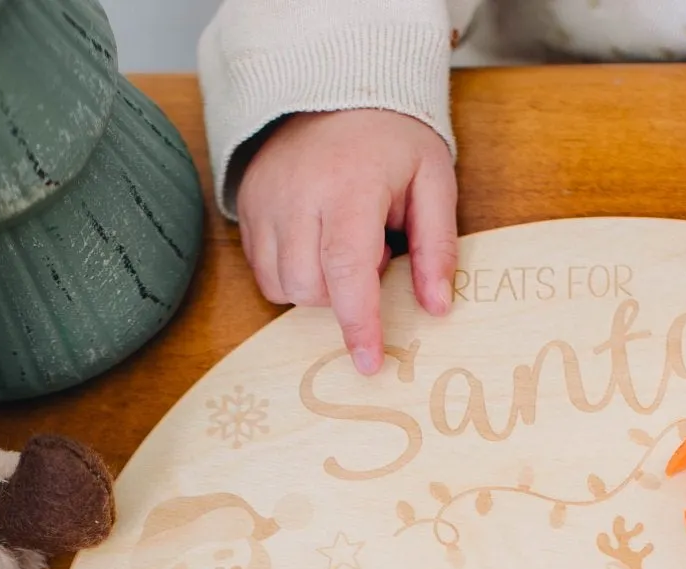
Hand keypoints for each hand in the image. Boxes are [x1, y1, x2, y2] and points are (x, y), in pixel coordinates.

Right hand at [236, 109, 457, 375]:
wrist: (334, 88)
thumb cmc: (391, 139)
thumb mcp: (434, 180)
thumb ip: (438, 246)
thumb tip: (436, 308)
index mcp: (349, 186)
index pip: (347, 269)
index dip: (359, 322)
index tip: (369, 362)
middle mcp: (297, 195)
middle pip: (310, 287)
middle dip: (343, 297)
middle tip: (373, 255)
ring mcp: (264, 201)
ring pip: (281, 286)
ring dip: (317, 289)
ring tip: (344, 246)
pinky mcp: (247, 207)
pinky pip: (262, 271)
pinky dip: (291, 276)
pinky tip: (317, 246)